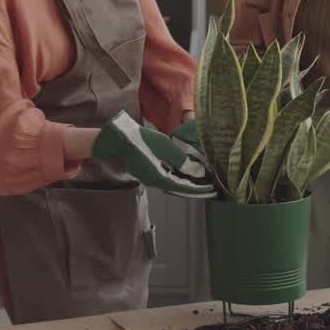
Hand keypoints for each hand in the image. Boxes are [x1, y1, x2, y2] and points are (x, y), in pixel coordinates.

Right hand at [92, 111, 215, 198]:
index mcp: (159, 178)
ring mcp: (151, 177)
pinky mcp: (149, 170)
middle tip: (212, 189)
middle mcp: (155, 181)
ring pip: (175, 183)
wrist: (116, 139)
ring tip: (203, 181)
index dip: (200, 189)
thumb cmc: (140, 141)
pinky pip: (168, 177)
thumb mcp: (164, 148)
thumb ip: (182, 161)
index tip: (213, 190)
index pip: (184, 188)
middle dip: (196, 188)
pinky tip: (187, 172)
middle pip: (180, 188)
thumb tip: (199, 172)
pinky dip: (180, 177)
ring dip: (189, 183)